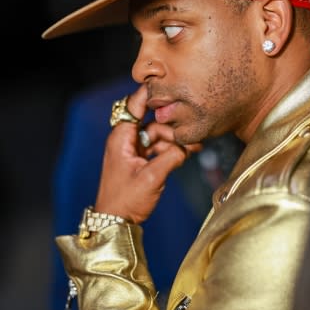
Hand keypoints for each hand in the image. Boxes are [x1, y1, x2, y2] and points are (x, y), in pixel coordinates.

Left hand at [95, 85, 201, 223]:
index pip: (135, 104)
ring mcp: (132, 149)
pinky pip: (158, 147)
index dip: (152, 94)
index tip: (171, 86)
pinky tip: (187, 153)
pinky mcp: (139, 160)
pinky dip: (171, 149)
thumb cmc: (126, 201)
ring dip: (175, 140)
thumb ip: (172, 156)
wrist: (115, 223)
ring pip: (158, 134)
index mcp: (121, 138)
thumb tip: (188, 145)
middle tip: (191, 136)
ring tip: (194, 148)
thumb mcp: (152, 178)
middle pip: (153, 121)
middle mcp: (126, 139)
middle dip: (173, 127)